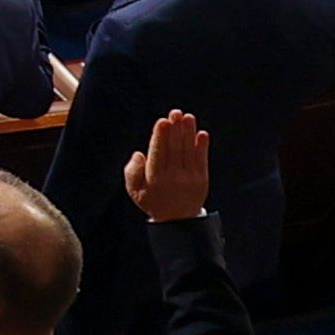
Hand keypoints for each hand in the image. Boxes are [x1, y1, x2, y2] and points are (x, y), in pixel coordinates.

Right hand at [125, 106, 210, 222]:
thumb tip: (139, 154)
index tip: (162, 121)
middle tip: (176, 113)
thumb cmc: (153, 200)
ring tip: (188, 117)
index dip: (160, 136)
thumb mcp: (134, 190)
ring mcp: (189, 178)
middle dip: (175, 129)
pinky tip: (201, 134)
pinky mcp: (201, 180)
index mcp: (155, 179)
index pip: (158, 153)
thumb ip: (132, 171)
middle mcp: (173, 177)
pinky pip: (201, 160)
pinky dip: (202, 147)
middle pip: (174, 149)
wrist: (178, 221)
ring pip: (188, 151)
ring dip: (188, 133)